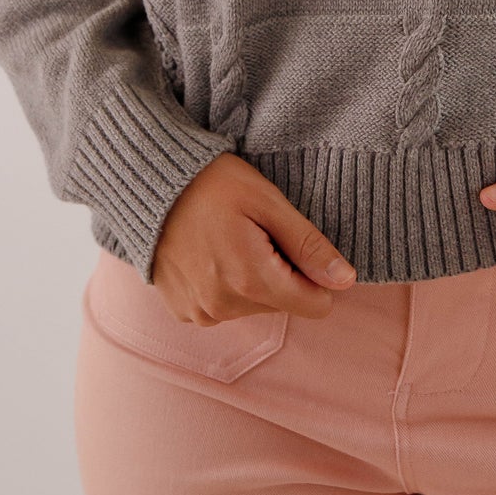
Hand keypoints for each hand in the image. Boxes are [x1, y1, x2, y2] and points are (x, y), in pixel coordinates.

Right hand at [151, 152, 357, 321]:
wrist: (149, 182)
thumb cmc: (212, 182)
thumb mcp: (268, 202)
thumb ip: (308, 245)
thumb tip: (346, 280)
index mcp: (250, 281)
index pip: (315, 306)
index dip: (314, 273)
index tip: (293, 242)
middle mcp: (223, 308)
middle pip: (283, 304)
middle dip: (279, 271)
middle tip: (255, 231)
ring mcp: (200, 313)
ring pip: (253, 306)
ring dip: (251, 278)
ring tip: (230, 237)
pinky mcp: (182, 311)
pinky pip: (223, 307)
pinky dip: (224, 284)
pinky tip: (211, 251)